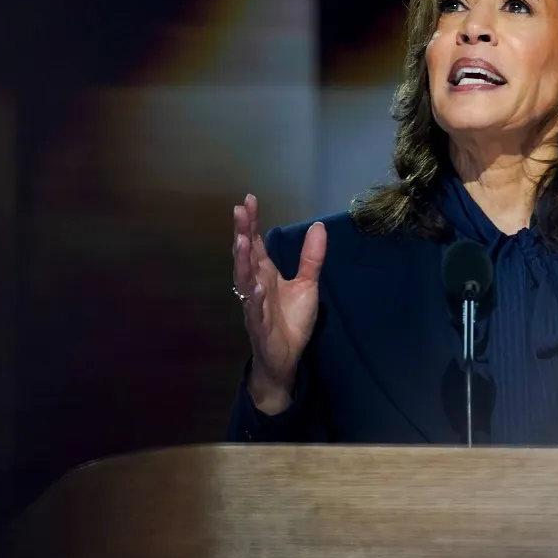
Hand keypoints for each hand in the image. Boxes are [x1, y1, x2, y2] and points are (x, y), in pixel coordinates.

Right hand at [232, 193, 325, 414]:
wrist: (286, 358)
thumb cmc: (291, 320)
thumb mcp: (307, 284)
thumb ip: (311, 258)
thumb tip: (318, 227)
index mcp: (265, 273)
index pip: (255, 243)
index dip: (251, 222)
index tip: (248, 200)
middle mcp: (255, 284)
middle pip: (245, 255)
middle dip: (242, 233)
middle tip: (239, 211)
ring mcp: (254, 305)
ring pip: (243, 279)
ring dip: (242, 261)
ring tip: (242, 241)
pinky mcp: (259, 325)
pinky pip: (253, 310)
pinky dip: (253, 299)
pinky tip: (254, 287)